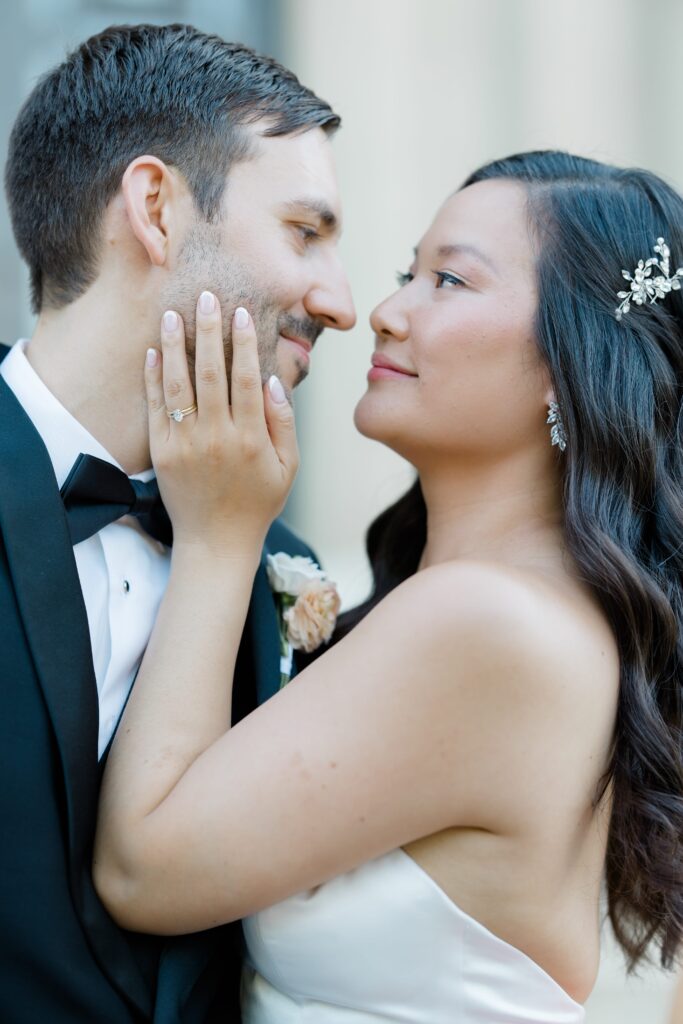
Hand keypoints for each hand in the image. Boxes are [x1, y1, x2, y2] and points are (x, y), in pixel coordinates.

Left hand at [144, 292, 298, 555]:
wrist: (216, 542)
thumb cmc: (257, 503)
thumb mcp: (287, 467)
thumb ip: (282, 422)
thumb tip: (274, 380)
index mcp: (250, 438)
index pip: (247, 379)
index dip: (245, 343)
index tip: (242, 312)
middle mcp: (216, 436)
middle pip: (210, 373)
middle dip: (208, 331)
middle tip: (207, 297)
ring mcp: (184, 443)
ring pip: (178, 385)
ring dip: (175, 345)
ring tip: (172, 312)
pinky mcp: (161, 451)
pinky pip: (156, 407)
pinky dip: (154, 377)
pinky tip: (154, 351)